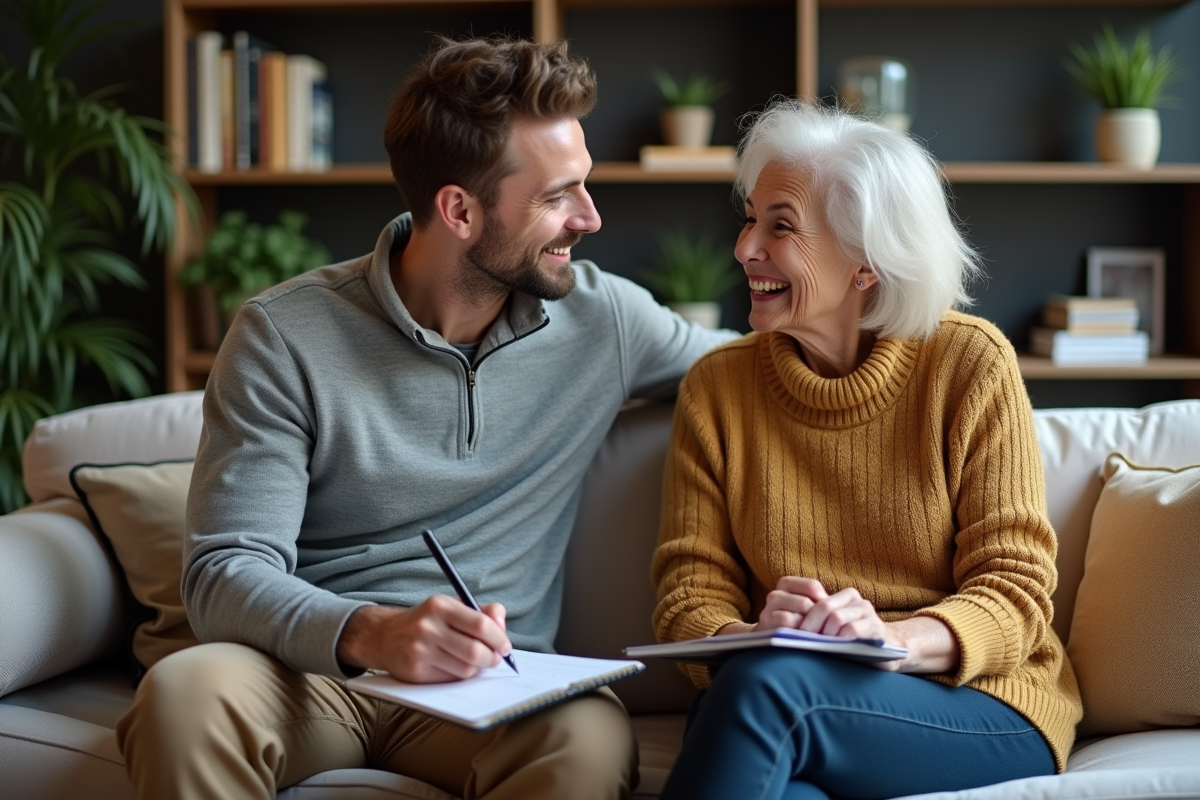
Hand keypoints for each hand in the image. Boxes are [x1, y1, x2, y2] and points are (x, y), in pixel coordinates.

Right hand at [336, 596, 512, 682]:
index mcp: (439, 606)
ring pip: (465, 670)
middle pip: (475, 651)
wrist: (383, 636)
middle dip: (492, 658)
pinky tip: (457, 667)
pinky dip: (460, 676)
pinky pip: (450, 680)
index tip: (505, 646)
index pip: (480, 624)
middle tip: (495, 658)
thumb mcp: (451, 606)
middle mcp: (428, 628)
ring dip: (477, 669)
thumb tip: (502, 626)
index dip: (499, 638)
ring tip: (475, 662)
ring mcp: (419, 651)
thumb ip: (482, 611)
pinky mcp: (415, 672)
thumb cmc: (427, 620)